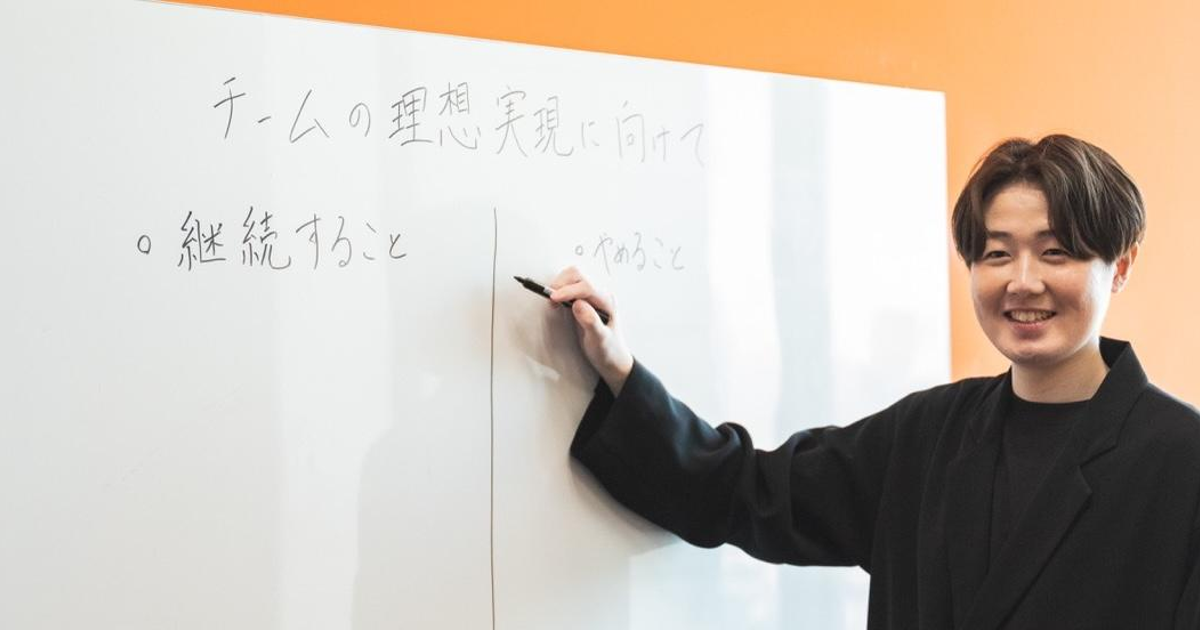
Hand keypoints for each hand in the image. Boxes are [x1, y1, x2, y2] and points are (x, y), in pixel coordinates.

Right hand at [548, 266, 633, 394]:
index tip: (554, 299)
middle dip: (561, 283)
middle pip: (578, 274)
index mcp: (607, 301)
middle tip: (551, 300)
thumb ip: (591, 322)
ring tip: (553, 301)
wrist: (612, 357)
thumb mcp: (600, 340)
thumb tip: (578, 304)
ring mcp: (593, 294)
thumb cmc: (608, 349)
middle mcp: (601, 293)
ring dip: (560, 284)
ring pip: (573, 275)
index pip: (587, 286)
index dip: (568, 290)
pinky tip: (556, 300)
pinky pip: (571, 283)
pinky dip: (560, 288)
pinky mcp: (585, 297)